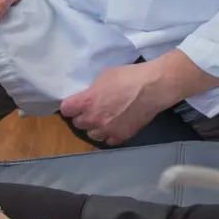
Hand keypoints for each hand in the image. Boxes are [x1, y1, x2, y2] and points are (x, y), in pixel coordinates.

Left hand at [60, 57, 200, 146]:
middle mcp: (94, 118)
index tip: (73, 104)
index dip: (69, 106)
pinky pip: (109, 141)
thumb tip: (90, 95)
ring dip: (94, 127)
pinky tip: (114, 127)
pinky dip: (109, 135)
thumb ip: (92, 90)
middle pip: (78, 123)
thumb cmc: (128, 76)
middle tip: (89, 110)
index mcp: (87, 102)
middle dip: (81, 116)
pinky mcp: (122, 136)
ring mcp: (108, 130)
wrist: (152, 88)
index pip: (66, 109)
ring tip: (102, 120)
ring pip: (92, 134)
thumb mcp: (104, 76)